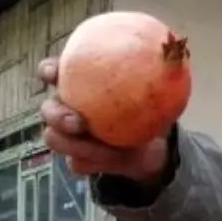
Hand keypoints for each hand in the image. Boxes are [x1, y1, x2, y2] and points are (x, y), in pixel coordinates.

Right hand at [37, 58, 170, 183]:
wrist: (152, 147)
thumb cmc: (147, 109)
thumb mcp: (156, 91)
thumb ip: (158, 75)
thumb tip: (173, 56)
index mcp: (78, 85)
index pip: (53, 71)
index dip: (49, 71)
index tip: (54, 74)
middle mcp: (67, 108)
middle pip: (48, 110)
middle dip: (57, 116)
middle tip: (78, 122)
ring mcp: (69, 136)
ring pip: (57, 140)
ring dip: (77, 146)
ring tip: (101, 150)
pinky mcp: (79, 159)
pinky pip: (77, 164)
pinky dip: (93, 163)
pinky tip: (110, 161)